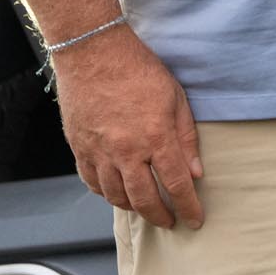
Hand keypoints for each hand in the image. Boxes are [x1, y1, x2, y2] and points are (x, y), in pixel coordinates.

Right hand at [54, 26, 204, 228]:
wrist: (93, 52)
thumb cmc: (139, 69)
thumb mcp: (176, 98)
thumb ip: (186, 138)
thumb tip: (196, 172)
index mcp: (156, 137)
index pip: (177, 184)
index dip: (188, 206)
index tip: (195, 219)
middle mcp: (127, 151)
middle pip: (145, 199)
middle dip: (161, 216)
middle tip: (171, 221)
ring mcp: (99, 152)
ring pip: (116, 196)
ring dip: (134, 208)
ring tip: (146, 208)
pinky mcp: (79, 148)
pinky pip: (92, 182)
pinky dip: (106, 193)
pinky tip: (117, 193)